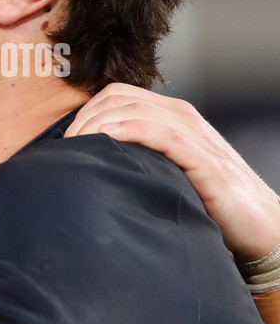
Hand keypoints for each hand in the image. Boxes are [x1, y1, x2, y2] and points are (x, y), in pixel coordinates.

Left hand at [65, 83, 279, 262]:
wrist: (262, 228)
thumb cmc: (208, 202)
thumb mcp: (168, 170)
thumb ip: (140, 157)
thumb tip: (93, 165)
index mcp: (170, 115)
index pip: (116, 95)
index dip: (86, 111)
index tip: (66, 140)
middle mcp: (181, 116)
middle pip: (118, 98)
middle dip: (84, 118)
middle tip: (65, 148)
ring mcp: (194, 134)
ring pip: (134, 110)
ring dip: (98, 124)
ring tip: (77, 148)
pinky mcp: (204, 158)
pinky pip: (161, 133)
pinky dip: (129, 131)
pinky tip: (107, 140)